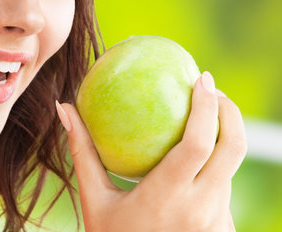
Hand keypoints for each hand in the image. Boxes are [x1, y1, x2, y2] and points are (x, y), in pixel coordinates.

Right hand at [56, 72, 246, 231]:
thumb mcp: (93, 199)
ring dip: (222, 138)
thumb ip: (82, 151)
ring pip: (230, 169)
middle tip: (211, 89)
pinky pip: (224, 189)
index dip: (207, 107)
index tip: (201, 78)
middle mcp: (201, 209)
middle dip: (230, 112)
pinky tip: (195, 160)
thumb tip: (63, 108)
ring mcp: (217, 223)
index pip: (198, 143)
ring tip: (201, 118)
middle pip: (233, 149)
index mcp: (167, 197)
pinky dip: (215, 166)